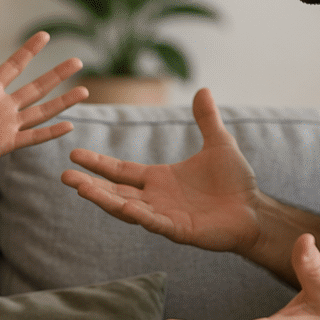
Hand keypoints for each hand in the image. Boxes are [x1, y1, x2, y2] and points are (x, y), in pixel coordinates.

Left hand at [0, 31, 86, 211]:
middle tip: (77, 60)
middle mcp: (2, 106)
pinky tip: (69, 125)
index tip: (45, 35)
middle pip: (37, 86)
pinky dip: (51, 132)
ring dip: (63, 102)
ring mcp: (6, 125)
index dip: (29, 51)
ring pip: (42, 110)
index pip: (14, 66)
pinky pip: (33, 137)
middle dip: (57, 74)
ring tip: (84, 91)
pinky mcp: (6, 144)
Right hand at [62, 87, 262, 254]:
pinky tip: (124, 207)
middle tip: (64, 177)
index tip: (74, 154)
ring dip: (104, 200)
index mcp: (159, 179)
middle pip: (115, 191)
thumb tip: (202, 89)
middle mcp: (156, 198)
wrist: (254, 211)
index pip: (121, 171)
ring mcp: (164, 216)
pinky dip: (140, 216)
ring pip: (126, 208)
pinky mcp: (179, 231)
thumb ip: (206, 119)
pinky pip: (155, 223)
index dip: (98, 163)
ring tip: (81, 189)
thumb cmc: (235, 182)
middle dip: (89, 184)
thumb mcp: (218, 143)